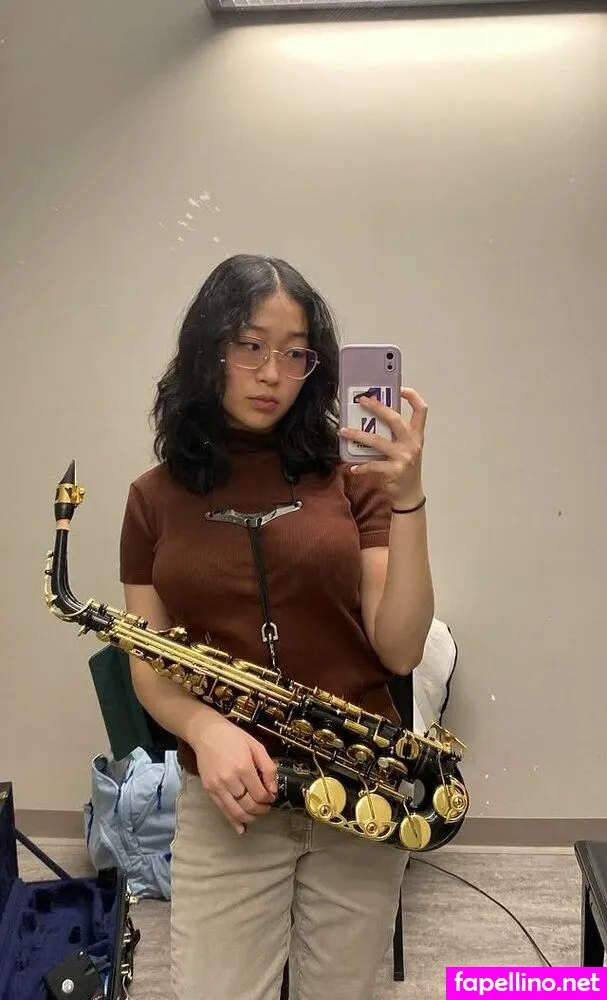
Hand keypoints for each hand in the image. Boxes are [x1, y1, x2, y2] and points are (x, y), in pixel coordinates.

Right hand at [191, 713, 277, 833]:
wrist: (206, 733)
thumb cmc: (233, 737)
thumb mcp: (256, 746)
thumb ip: (268, 768)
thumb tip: (272, 790)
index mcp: (243, 767)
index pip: (260, 794)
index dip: (269, 799)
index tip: (271, 797)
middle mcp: (229, 780)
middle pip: (249, 805)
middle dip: (262, 810)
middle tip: (267, 807)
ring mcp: (217, 786)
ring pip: (236, 812)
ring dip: (250, 818)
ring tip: (257, 814)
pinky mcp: (209, 790)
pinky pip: (223, 810)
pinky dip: (233, 821)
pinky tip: (241, 828)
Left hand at [339, 387, 427, 506]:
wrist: (409, 495)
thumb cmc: (405, 469)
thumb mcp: (406, 449)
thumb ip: (395, 435)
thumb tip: (372, 419)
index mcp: (417, 435)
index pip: (421, 410)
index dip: (412, 396)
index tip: (399, 388)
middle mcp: (413, 443)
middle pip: (395, 420)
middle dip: (378, 408)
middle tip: (362, 401)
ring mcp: (404, 457)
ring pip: (377, 441)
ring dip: (358, 435)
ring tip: (343, 431)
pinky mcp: (394, 470)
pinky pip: (373, 464)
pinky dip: (361, 466)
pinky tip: (352, 467)